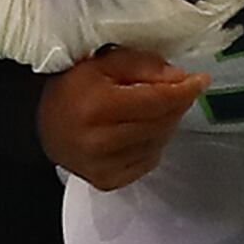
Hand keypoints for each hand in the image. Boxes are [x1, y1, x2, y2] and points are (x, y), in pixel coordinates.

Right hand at [40, 47, 206, 190]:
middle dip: (176, 104)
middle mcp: (100, 141)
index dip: (185, 90)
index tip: (202, 80)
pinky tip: (140, 132)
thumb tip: (180, 78)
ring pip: (159, 143)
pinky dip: (152, 144)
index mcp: (98, 107)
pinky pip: (148, 161)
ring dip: (165, 124)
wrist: (41, 125)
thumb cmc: (72, 88)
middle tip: (176, 90)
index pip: (157, 100)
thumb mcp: (102, 63)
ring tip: (154, 110)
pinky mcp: (107, 181)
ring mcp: (104, 166)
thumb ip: (142, 64)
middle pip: (162, 122)